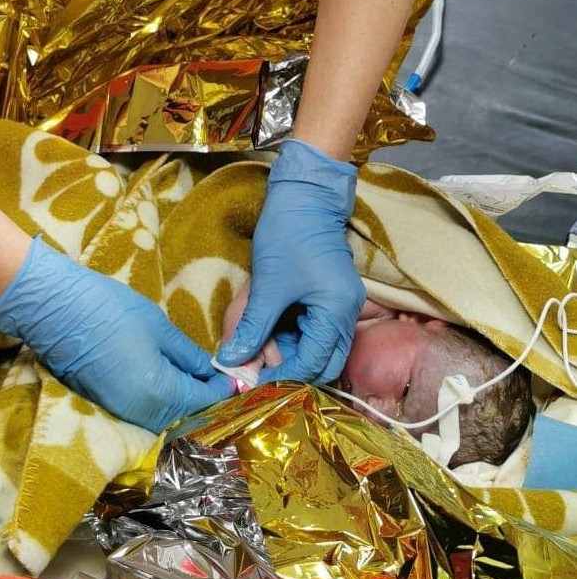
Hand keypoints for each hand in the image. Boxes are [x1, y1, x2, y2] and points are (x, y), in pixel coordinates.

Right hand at [0, 237, 232, 432]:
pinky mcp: (105, 405)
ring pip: (164, 417)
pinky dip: (162, 401)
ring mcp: (119, 412)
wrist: (53, 308)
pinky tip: (171, 379)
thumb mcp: (158, 327)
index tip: (237, 374)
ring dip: (184, 402)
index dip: (223, 389)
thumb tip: (212, 371)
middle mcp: (140, 413)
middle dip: (205, 398)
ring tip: (198, 376)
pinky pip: (144, 412)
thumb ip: (189, 356)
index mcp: (157, 393)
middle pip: (184, 416)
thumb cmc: (109, 309)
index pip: (203, 401)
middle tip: (220, 375)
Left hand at [216, 139, 365, 384]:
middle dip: (290, 368)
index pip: (315, 364)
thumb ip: (252, 328)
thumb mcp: (267, 287)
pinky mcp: (329, 297)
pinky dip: (289, 333)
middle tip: (257, 369)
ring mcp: (340, 305)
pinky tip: (265, 330)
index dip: (284, 377)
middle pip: (324, 362)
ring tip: (256, 346)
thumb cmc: (287, 236)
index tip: (254, 382)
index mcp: (337, 312)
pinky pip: (312, 328)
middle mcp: (346, 313)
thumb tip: (232, 360)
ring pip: (316, 347)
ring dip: (287, 350)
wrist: (303, 196)